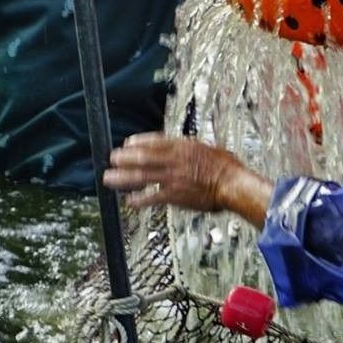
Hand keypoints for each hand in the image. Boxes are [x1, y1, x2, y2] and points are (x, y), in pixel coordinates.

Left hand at [104, 134, 273, 226]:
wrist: (233, 184)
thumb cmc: (226, 167)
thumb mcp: (207, 149)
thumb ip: (191, 150)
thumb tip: (184, 150)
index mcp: (183, 146)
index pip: (155, 141)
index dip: (138, 142)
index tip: (127, 143)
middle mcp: (174, 160)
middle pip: (142, 157)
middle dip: (124, 158)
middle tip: (112, 158)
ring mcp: (172, 178)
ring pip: (142, 176)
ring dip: (123, 177)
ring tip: (109, 178)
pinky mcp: (174, 195)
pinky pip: (152, 197)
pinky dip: (139, 199)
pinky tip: (129, 201)